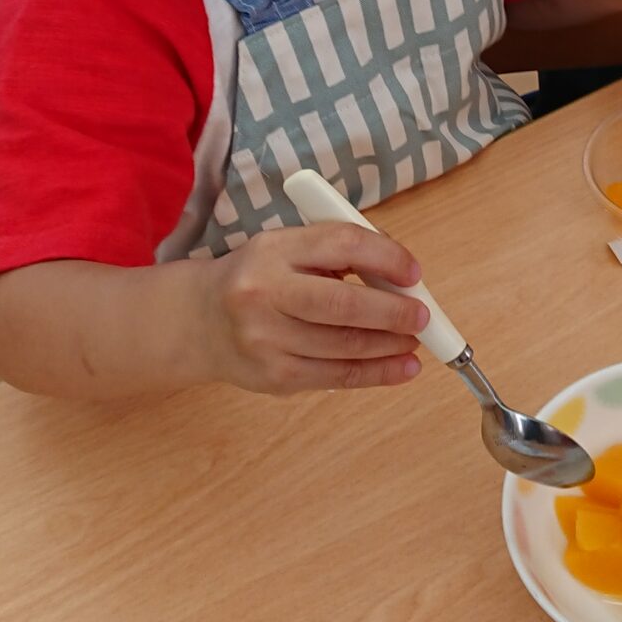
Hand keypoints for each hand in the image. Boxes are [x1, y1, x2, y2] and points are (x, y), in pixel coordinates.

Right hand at [198, 223, 430, 393]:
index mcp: (272, 249)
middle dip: (394, 312)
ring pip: (345, 346)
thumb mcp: (286, 250)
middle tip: (423, 316)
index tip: (414, 273)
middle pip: (344, 304)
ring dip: (391, 345)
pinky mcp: (274, 377)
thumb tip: (402, 278)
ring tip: (416, 340)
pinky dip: (377, 373)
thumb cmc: (258, 279)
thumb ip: (337, 255)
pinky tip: (402, 368)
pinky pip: (337, 377)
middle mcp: (264, 293)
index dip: (387, 257)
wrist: (197, 321)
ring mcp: (267, 339)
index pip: (341, 244)